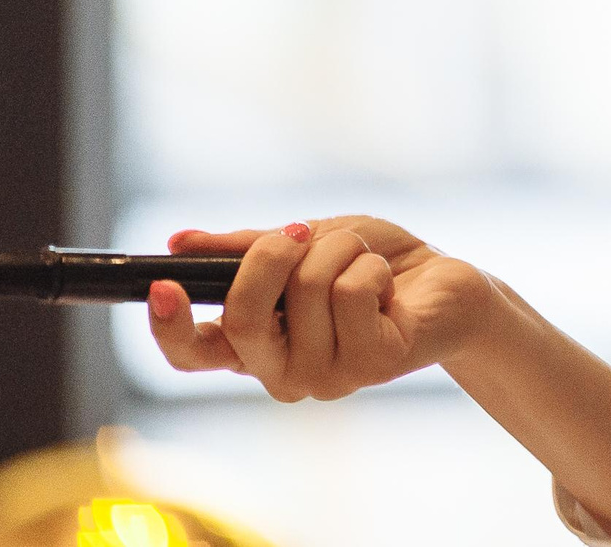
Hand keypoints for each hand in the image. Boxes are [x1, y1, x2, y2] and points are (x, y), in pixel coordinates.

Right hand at [147, 215, 499, 402]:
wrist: (449, 285)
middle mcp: (281, 372)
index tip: (161, 283)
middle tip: (299, 231)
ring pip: (307, 290)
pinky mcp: (371, 367)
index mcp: (255, 346)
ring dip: (340, 249)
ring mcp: (326, 377)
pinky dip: (371, 266)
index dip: (168, 326)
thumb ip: (246, 248)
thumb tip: (178, 242)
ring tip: (364, 258)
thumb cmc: (374, 265)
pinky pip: (353, 293)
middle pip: (242, 318)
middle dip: (269, 256)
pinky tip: (390, 287)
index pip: (191, 355)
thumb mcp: (306, 245)